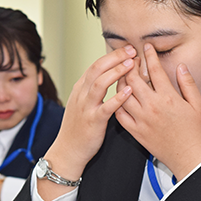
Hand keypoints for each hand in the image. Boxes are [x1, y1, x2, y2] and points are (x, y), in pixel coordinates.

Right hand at [38, 45, 135, 200]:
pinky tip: (128, 91)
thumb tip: (107, 74)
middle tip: (132, 50)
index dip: (112, 55)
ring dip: (116, 72)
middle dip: (116, 57)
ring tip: (131, 64)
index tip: (128, 49)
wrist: (68, 150)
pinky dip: (117, 98)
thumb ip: (93, 89)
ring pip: (100, 84)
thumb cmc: (78, 128)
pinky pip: (106, 107)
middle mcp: (81, 95)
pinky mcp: (93, 121)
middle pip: (97, 69)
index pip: (96, 65)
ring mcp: (86, 107)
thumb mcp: (82, 103)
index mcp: (80, 88)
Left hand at [115, 44, 200, 179]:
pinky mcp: (135, 131)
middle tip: (131, 60)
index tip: (146, 47)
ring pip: (122, 95)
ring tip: (123, 76)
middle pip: (133, 80)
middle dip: (130, 66)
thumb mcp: (198, 105)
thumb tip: (181, 66)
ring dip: (121, 83)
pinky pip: (119, 114)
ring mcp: (141, 120)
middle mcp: (152, 107)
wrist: (189, 158)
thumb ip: (188, 83)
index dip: (149, 55)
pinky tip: (119, 97)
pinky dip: (117, 104)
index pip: (155, 70)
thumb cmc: (195, 133)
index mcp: (168, 98)